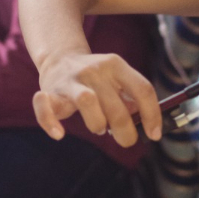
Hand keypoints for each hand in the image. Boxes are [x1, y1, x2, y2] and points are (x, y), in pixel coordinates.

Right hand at [33, 52, 160, 146]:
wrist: (59, 58)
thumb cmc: (96, 78)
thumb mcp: (117, 78)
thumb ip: (133, 97)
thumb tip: (149, 125)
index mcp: (115, 65)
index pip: (143, 89)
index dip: (152, 115)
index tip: (154, 134)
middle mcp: (94, 70)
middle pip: (117, 107)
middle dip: (125, 132)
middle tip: (124, 139)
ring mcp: (70, 80)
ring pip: (87, 102)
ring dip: (97, 124)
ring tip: (98, 128)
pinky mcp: (49, 91)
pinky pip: (44, 107)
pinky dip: (50, 123)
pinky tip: (59, 134)